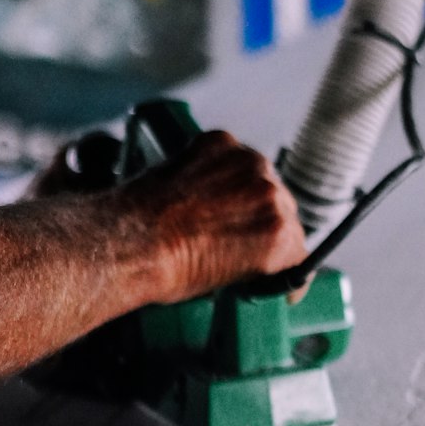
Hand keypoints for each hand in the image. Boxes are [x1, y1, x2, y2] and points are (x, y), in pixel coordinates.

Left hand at [122, 129, 306, 303]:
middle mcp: (271, 195)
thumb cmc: (170, 270)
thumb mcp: (228, 282)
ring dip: (246, 192)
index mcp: (280, 236)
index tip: (276, 266)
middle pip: (283, 210)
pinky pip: (233, 156)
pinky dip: (222, 169)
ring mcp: (247, 164)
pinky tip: (201, 188)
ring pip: (260, 179)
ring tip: (215, 210)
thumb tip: (253, 255)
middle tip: (239, 236)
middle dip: (265, 224)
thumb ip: (256, 261)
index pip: (298, 248)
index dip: (284, 262)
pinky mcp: (220, 143)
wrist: (126, 242)